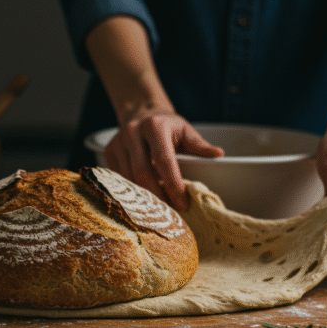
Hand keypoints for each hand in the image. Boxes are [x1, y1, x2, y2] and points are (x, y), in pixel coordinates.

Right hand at [104, 112, 223, 210]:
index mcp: (155, 126)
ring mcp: (117, 142)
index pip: (164, 161)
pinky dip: (133, 191)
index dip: (173, 185)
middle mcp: (132, 132)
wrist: (141, 114)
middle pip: (143, 173)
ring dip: (144, 196)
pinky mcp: (108, 152)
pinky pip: (120, 179)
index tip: (183, 203)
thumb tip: (218, 155)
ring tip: (159, 207)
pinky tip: (144, 197)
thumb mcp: (185, 130)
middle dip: (157, 196)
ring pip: (129, 179)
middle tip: (170, 213)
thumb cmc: (168, 127)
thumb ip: (199, 145)